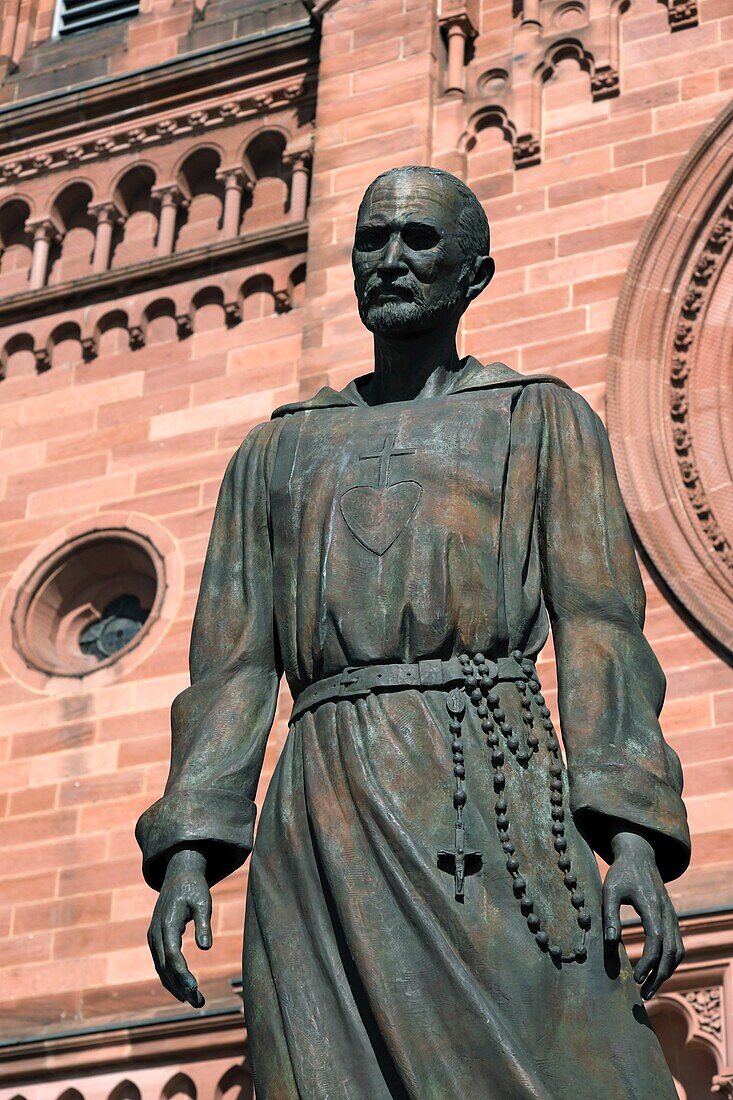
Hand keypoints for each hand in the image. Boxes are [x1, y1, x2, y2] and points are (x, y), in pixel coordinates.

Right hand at [147, 847, 211, 1007]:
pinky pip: (161, 964)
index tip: (194, 989)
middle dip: (181, 987)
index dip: (182, 974)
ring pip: (161, 969)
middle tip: (199, 1003)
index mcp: (167, 923)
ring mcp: (153, 937)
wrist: (178, 876)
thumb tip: (206, 948)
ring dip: (176, 987)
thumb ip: (203, 923)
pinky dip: (171, 978)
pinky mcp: (156, 940)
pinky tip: (184, 989)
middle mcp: (156, 933)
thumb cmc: (194, 888)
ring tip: (195, 1001)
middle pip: (166, 967)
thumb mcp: (203, 901)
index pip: (172, 955)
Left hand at [602, 830, 683, 999]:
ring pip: (678, 951)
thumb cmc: (621, 873)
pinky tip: (657, 972)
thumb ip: (610, 915)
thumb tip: (611, 943)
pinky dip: (671, 962)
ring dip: (667, 972)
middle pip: (671, 952)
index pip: (656, 941)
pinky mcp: (671, 918)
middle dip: (659, 976)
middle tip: (643, 994)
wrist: (639, 855)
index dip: (647, 962)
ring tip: (650, 988)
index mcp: (652, 906)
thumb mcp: (609, 890)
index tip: (634, 978)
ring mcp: (672, 916)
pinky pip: (678, 945)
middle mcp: (667, 913)